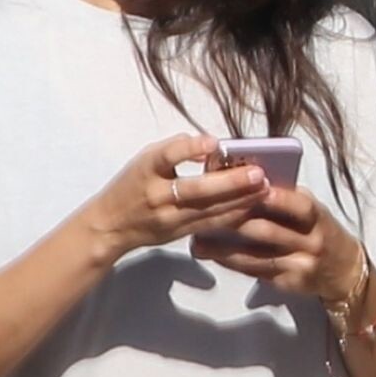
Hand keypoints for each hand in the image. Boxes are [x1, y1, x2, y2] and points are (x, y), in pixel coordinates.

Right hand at [86, 132, 271, 262]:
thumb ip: (176, 149)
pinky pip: (210, 225)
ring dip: (240, 201)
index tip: (213, 142)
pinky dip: (232, 216)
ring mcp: (169, 219)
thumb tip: (211, 145)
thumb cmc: (132, 184)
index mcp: (146, 170)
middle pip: (196, 190)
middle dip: (231, 183)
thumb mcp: (145, 159)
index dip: (189, 149)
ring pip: (209, 211)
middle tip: (259, 174)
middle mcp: (157, 196)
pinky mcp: (178, 234)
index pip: (166, 156)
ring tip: (264, 189)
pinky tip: (251, 207)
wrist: (111, 225)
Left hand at [189, 183, 361, 300]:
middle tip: (205, 212)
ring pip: (257, 256)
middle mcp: (310, 241)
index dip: (278, 198)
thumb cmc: (317, 229)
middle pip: (270, 232)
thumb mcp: (309, 210)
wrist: (343, 270)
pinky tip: (210, 254)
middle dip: (236, 221)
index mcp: (316, 216)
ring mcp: (299, 265)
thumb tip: (242, 179)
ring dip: (224, 248)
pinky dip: (230, 262)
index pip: (300, 206)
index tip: (252, 187)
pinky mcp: (288, 283)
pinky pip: (255, 272)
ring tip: (197, 239)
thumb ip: (284, 198)